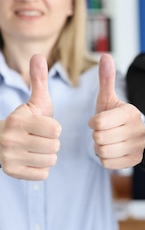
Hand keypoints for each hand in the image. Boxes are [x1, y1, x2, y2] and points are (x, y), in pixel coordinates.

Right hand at [0, 54, 60, 179]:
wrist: (0, 142)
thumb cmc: (26, 121)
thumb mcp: (34, 102)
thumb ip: (39, 82)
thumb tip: (38, 56)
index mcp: (18, 121)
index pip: (55, 130)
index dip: (55, 128)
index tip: (46, 126)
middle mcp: (11, 139)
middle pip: (54, 146)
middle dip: (53, 143)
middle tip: (41, 139)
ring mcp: (10, 157)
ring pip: (50, 160)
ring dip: (49, 155)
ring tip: (38, 148)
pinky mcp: (12, 172)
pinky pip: (43, 174)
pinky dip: (42, 168)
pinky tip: (33, 159)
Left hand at [89, 54, 144, 169]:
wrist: (131, 136)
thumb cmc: (114, 117)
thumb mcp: (108, 99)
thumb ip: (106, 79)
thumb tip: (105, 55)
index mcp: (131, 113)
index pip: (98, 123)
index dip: (93, 122)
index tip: (98, 121)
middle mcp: (138, 130)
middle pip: (99, 138)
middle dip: (96, 136)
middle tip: (103, 132)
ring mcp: (139, 146)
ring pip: (103, 152)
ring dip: (99, 148)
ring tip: (107, 141)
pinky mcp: (136, 161)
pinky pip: (108, 163)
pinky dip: (105, 159)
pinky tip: (112, 151)